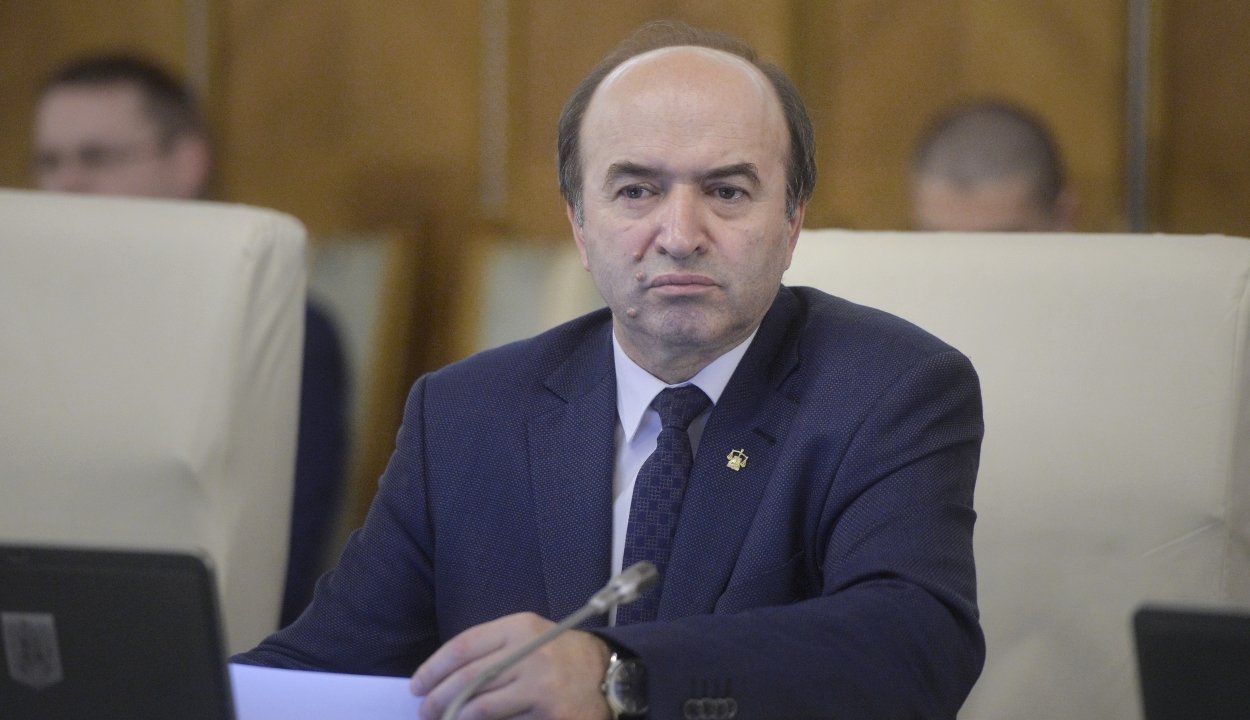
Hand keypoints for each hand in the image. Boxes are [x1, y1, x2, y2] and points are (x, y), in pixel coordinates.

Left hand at [411, 612, 612, 719]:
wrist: (608, 675)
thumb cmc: (559, 655)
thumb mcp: (529, 635)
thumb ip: (492, 648)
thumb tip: (444, 676)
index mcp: (520, 627)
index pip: (464, 647)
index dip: (433, 668)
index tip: (417, 684)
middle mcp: (530, 653)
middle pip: (468, 679)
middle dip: (438, 698)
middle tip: (424, 710)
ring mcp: (541, 685)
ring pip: (482, 707)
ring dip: (456, 718)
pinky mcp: (550, 713)